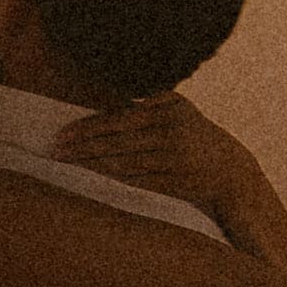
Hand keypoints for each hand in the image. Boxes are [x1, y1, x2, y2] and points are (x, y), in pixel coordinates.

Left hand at [52, 96, 260, 224]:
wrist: (231, 171)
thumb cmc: (193, 136)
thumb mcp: (178, 110)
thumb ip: (146, 104)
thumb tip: (101, 108)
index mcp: (169, 109)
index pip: (119, 118)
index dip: (88, 127)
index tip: (63, 133)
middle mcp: (172, 131)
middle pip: (118, 140)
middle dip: (83, 146)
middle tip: (56, 150)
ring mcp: (175, 158)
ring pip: (124, 161)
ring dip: (92, 163)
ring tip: (68, 163)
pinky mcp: (176, 182)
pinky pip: (137, 181)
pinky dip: (113, 180)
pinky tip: (93, 178)